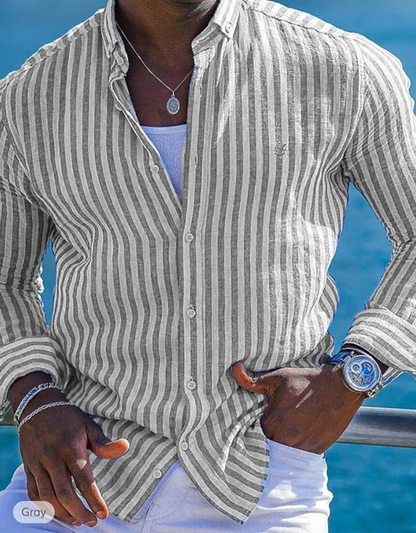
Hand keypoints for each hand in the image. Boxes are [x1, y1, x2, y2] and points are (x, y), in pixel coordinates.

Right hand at [18, 397, 128, 526]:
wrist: (38, 408)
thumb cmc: (69, 419)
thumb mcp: (89, 426)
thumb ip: (104, 443)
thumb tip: (125, 446)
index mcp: (71, 448)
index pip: (84, 479)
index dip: (94, 499)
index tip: (104, 514)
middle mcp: (53, 457)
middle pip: (65, 493)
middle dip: (79, 512)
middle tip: (92, 522)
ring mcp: (38, 463)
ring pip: (48, 496)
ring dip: (62, 512)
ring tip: (77, 520)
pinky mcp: (29, 467)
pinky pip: (33, 493)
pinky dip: (45, 507)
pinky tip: (58, 511)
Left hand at [232, 361, 364, 454]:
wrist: (341, 387)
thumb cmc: (306, 380)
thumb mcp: (278, 377)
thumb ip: (253, 380)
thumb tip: (234, 369)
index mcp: (272, 422)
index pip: (253, 433)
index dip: (255, 428)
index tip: (257, 422)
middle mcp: (285, 439)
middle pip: (268, 445)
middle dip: (267, 438)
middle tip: (270, 428)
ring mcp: (302, 447)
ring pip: (283, 453)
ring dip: (282, 446)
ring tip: (284, 433)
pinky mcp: (316, 451)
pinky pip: (299, 457)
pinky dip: (296, 450)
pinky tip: (297, 437)